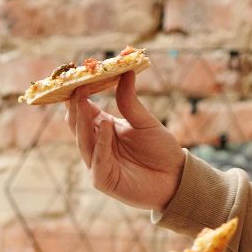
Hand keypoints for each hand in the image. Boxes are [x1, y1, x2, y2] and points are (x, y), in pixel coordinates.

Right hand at [67, 72, 188, 211]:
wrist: (176, 177)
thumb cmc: (160, 150)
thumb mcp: (145, 121)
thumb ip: (129, 102)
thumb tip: (126, 71)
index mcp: (103, 129)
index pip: (84, 111)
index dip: (78, 96)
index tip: (77, 77)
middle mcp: (96, 145)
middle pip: (78, 125)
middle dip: (76, 107)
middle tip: (77, 87)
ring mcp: (98, 163)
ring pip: (83, 142)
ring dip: (83, 122)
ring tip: (83, 102)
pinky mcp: (103, 180)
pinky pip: (98, 160)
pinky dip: (101, 143)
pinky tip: (106, 126)